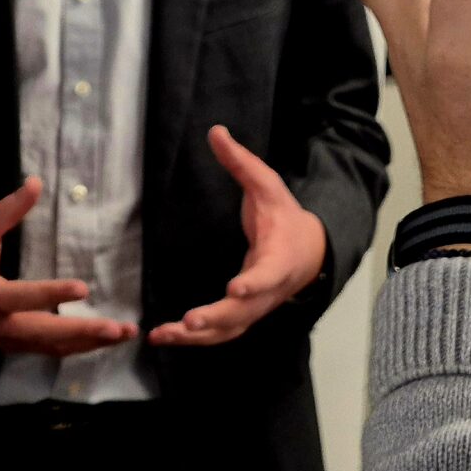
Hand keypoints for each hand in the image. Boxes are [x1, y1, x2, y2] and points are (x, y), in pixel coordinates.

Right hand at [0, 180, 136, 355]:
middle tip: (117, 327)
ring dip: (89, 342)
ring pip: (52, 347)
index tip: (83, 288)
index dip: (52, 294)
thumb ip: (6, 211)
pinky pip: (48, 349)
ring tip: (124, 333)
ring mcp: (7, 340)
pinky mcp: (13, 345)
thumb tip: (36, 183)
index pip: (23, 298)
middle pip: (45, 335)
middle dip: (84, 332)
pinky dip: (77, 346)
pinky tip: (103, 339)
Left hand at [148, 127, 327, 345]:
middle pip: (244, 311)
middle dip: (216, 318)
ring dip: (196, 337)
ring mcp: (256, 307)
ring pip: (228, 329)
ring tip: (162, 335)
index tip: (236, 288)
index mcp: (279, 256)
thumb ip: (240, 161)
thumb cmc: (282, 215)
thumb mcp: (266, 184)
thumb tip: (215, 131)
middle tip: (189, 321)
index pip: (269, 274)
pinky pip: (219, 333)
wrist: (308, 251)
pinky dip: (192, 339)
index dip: (255, 283)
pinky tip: (163, 337)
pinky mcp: (243, 315)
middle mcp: (269, 289)